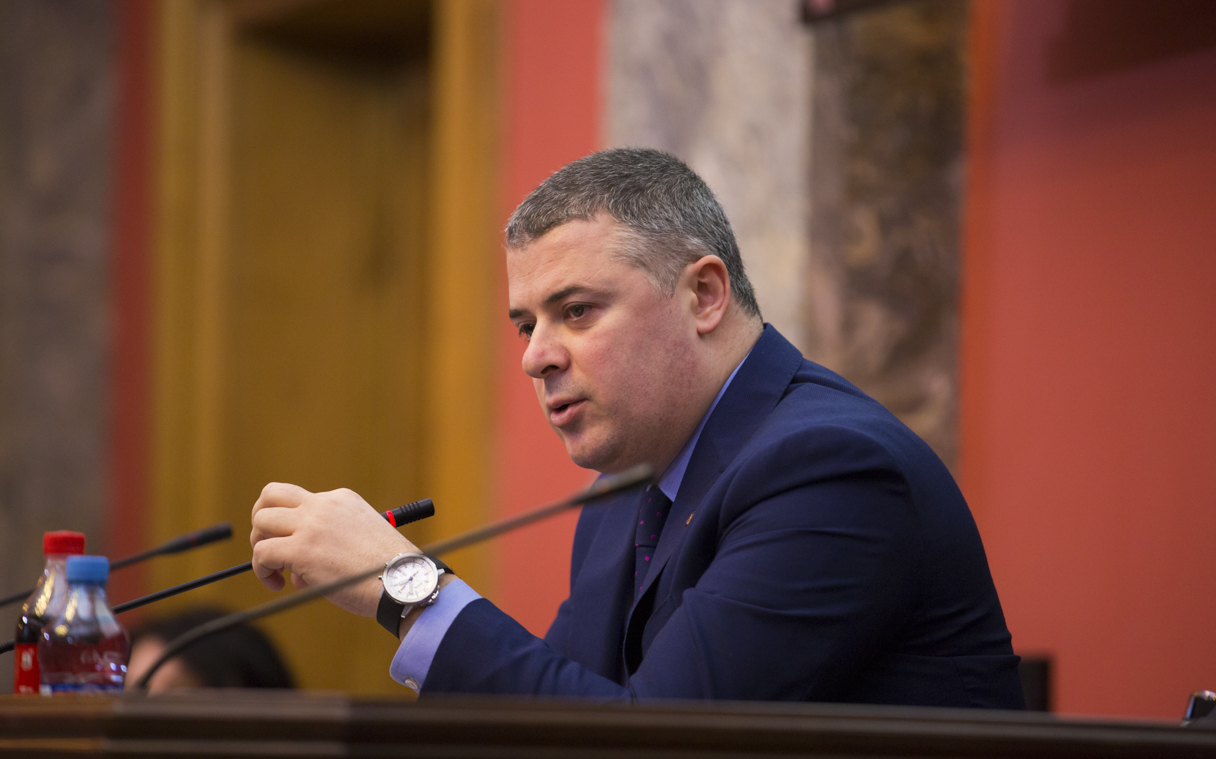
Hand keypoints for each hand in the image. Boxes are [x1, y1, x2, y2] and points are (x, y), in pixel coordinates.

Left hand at [250, 483, 415, 616]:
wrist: (403, 581)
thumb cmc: (387, 570)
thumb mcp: (359, 538)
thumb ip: (328, 540)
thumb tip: (295, 565)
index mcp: (340, 499)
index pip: (298, 499)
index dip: (287, 523)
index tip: (292, 545)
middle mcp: (323, 505)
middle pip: (270, 496)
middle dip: (262, 523)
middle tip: (270, 548)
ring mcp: (311, 525)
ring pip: (261, 521)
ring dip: (260, 547)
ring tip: (276, 571)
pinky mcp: (301, 549)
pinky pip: (262, 553)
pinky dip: (262, 570)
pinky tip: (277, 584)